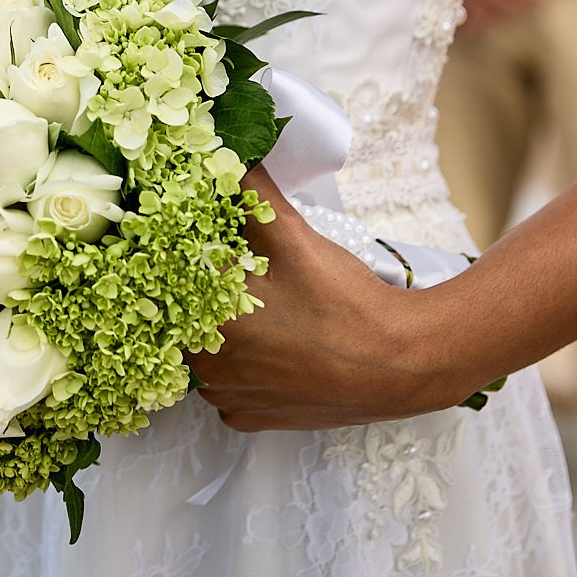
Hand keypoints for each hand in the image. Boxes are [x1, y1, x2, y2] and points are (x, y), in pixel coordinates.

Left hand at [193, 171, 466, 431]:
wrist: (403, 365)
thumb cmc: (346, 305)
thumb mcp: (295, 240)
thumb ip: (254, 195)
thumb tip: (233, 157)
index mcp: (207, 321)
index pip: (174, 280)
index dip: (191, 258)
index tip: (217, 248)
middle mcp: (208, 369)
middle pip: (189, 317)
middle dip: (208, 292)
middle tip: (246, 275)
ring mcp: (229, 399)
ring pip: (208, 353)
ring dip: (225, 331)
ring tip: (265, 310)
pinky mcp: (252, 419)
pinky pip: (230, 386)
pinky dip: (243, 367)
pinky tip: (272, 347)